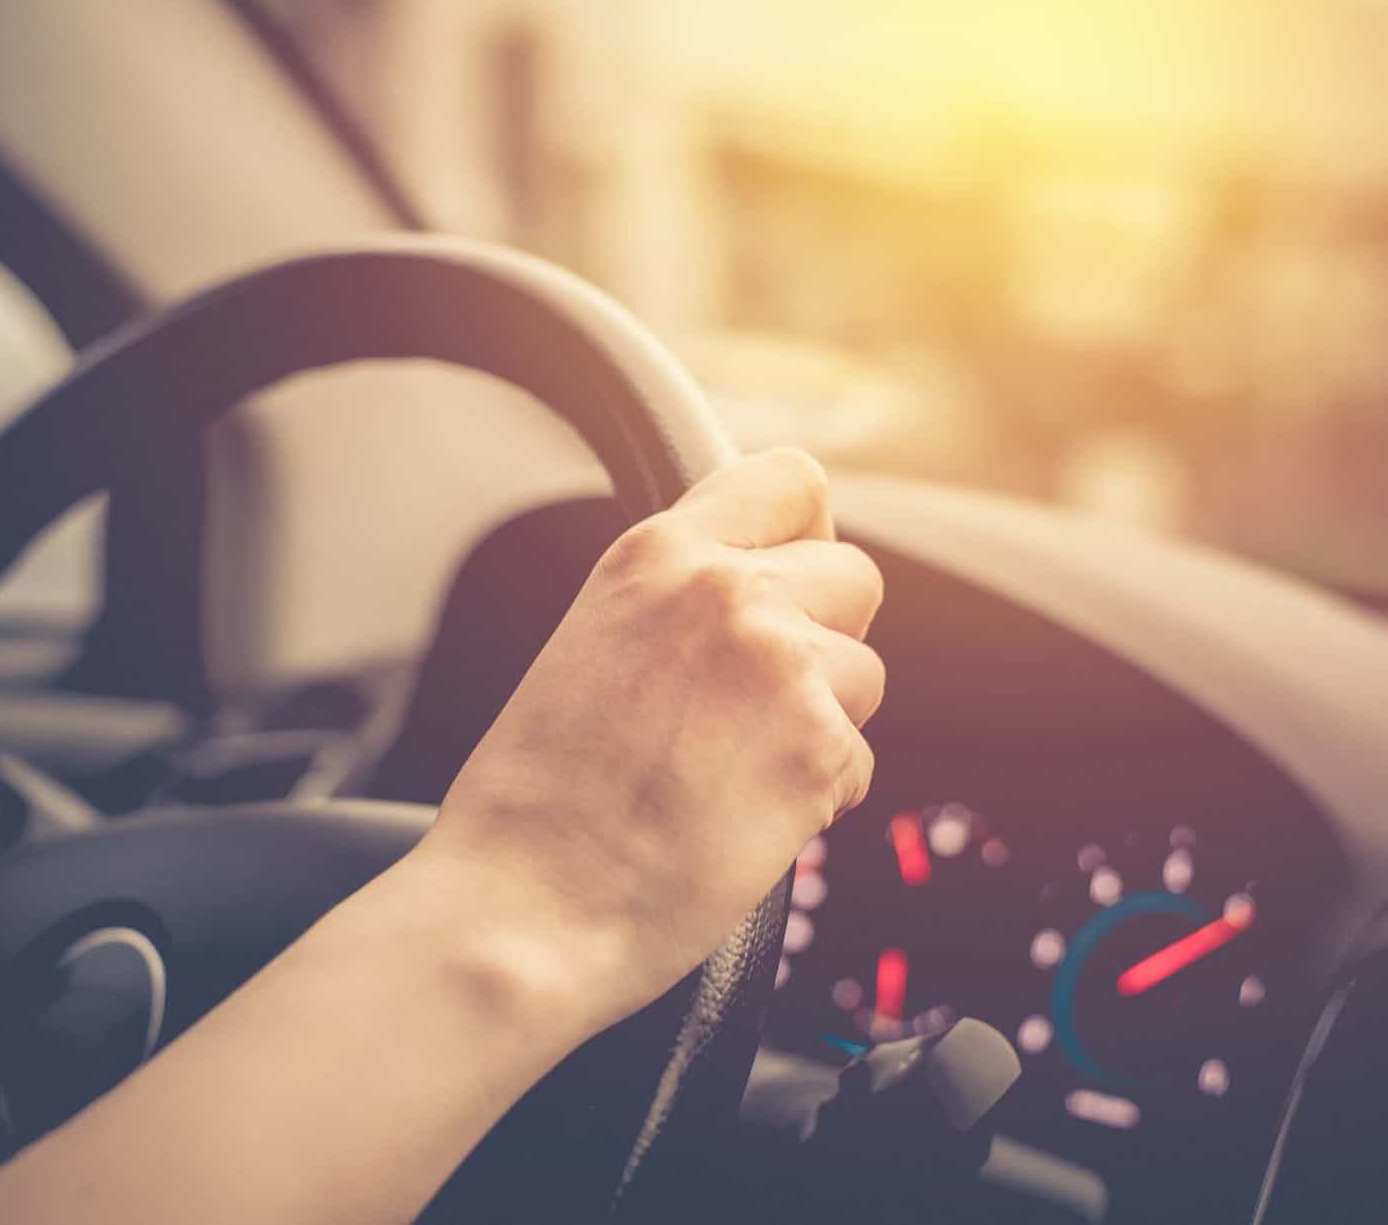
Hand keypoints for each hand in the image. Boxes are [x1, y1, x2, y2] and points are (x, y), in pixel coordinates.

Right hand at [420, 448, 883, 1027]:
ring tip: (729, 772)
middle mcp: (728, 592)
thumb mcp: (591, 645)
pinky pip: (859, 759)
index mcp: (657, 554)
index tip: (790, 577)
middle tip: (752, 704)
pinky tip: (738, 820)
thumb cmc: (534, 802)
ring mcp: (783, 667)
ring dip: (821, 721)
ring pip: (865, 674)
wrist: (522, 906)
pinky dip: (816, 796)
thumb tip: (759, 597)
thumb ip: (677, 603)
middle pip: (853, 576)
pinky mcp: (820, 750)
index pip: (791, 481)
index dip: (802, 535)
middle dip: (823, 636)